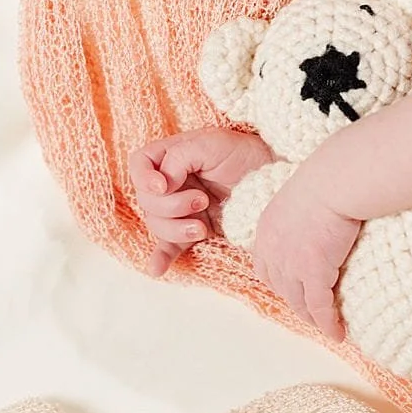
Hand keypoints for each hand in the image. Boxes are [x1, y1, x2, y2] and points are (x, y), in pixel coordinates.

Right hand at [128, 126, 271, 275]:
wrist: (272, 180)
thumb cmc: (244, 155)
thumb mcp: (211, 143)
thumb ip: (179, 157)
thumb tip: (161, 185)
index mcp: (170, 155)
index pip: (139, 164)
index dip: (144, 178)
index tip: (163, 186)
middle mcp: (171, 182)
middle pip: (146, 200)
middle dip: (172, 205)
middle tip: (202, 200)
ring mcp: (180, 207)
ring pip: (157, 223)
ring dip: (175, 229)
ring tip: (202, 227)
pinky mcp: (192, 228)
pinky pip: (168, 246)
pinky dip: (162, 257)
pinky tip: (158, 269)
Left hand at [248, 167, 362, 343]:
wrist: (335, 181)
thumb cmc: (327, 180)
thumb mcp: (301, 197)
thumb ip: (301, 216)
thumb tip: (317, 221)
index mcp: (267, 229)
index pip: (264, 267)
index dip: (278, 282)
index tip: (292, 289)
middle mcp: (273, 250)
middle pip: (281, 287)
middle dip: (295, 302)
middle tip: (312, 312)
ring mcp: (291, 264)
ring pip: (299, 302)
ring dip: (312, 318)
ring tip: (326, 326)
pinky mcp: (313, 273)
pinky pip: (320, 307)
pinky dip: (328, 323)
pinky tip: (338, 333)